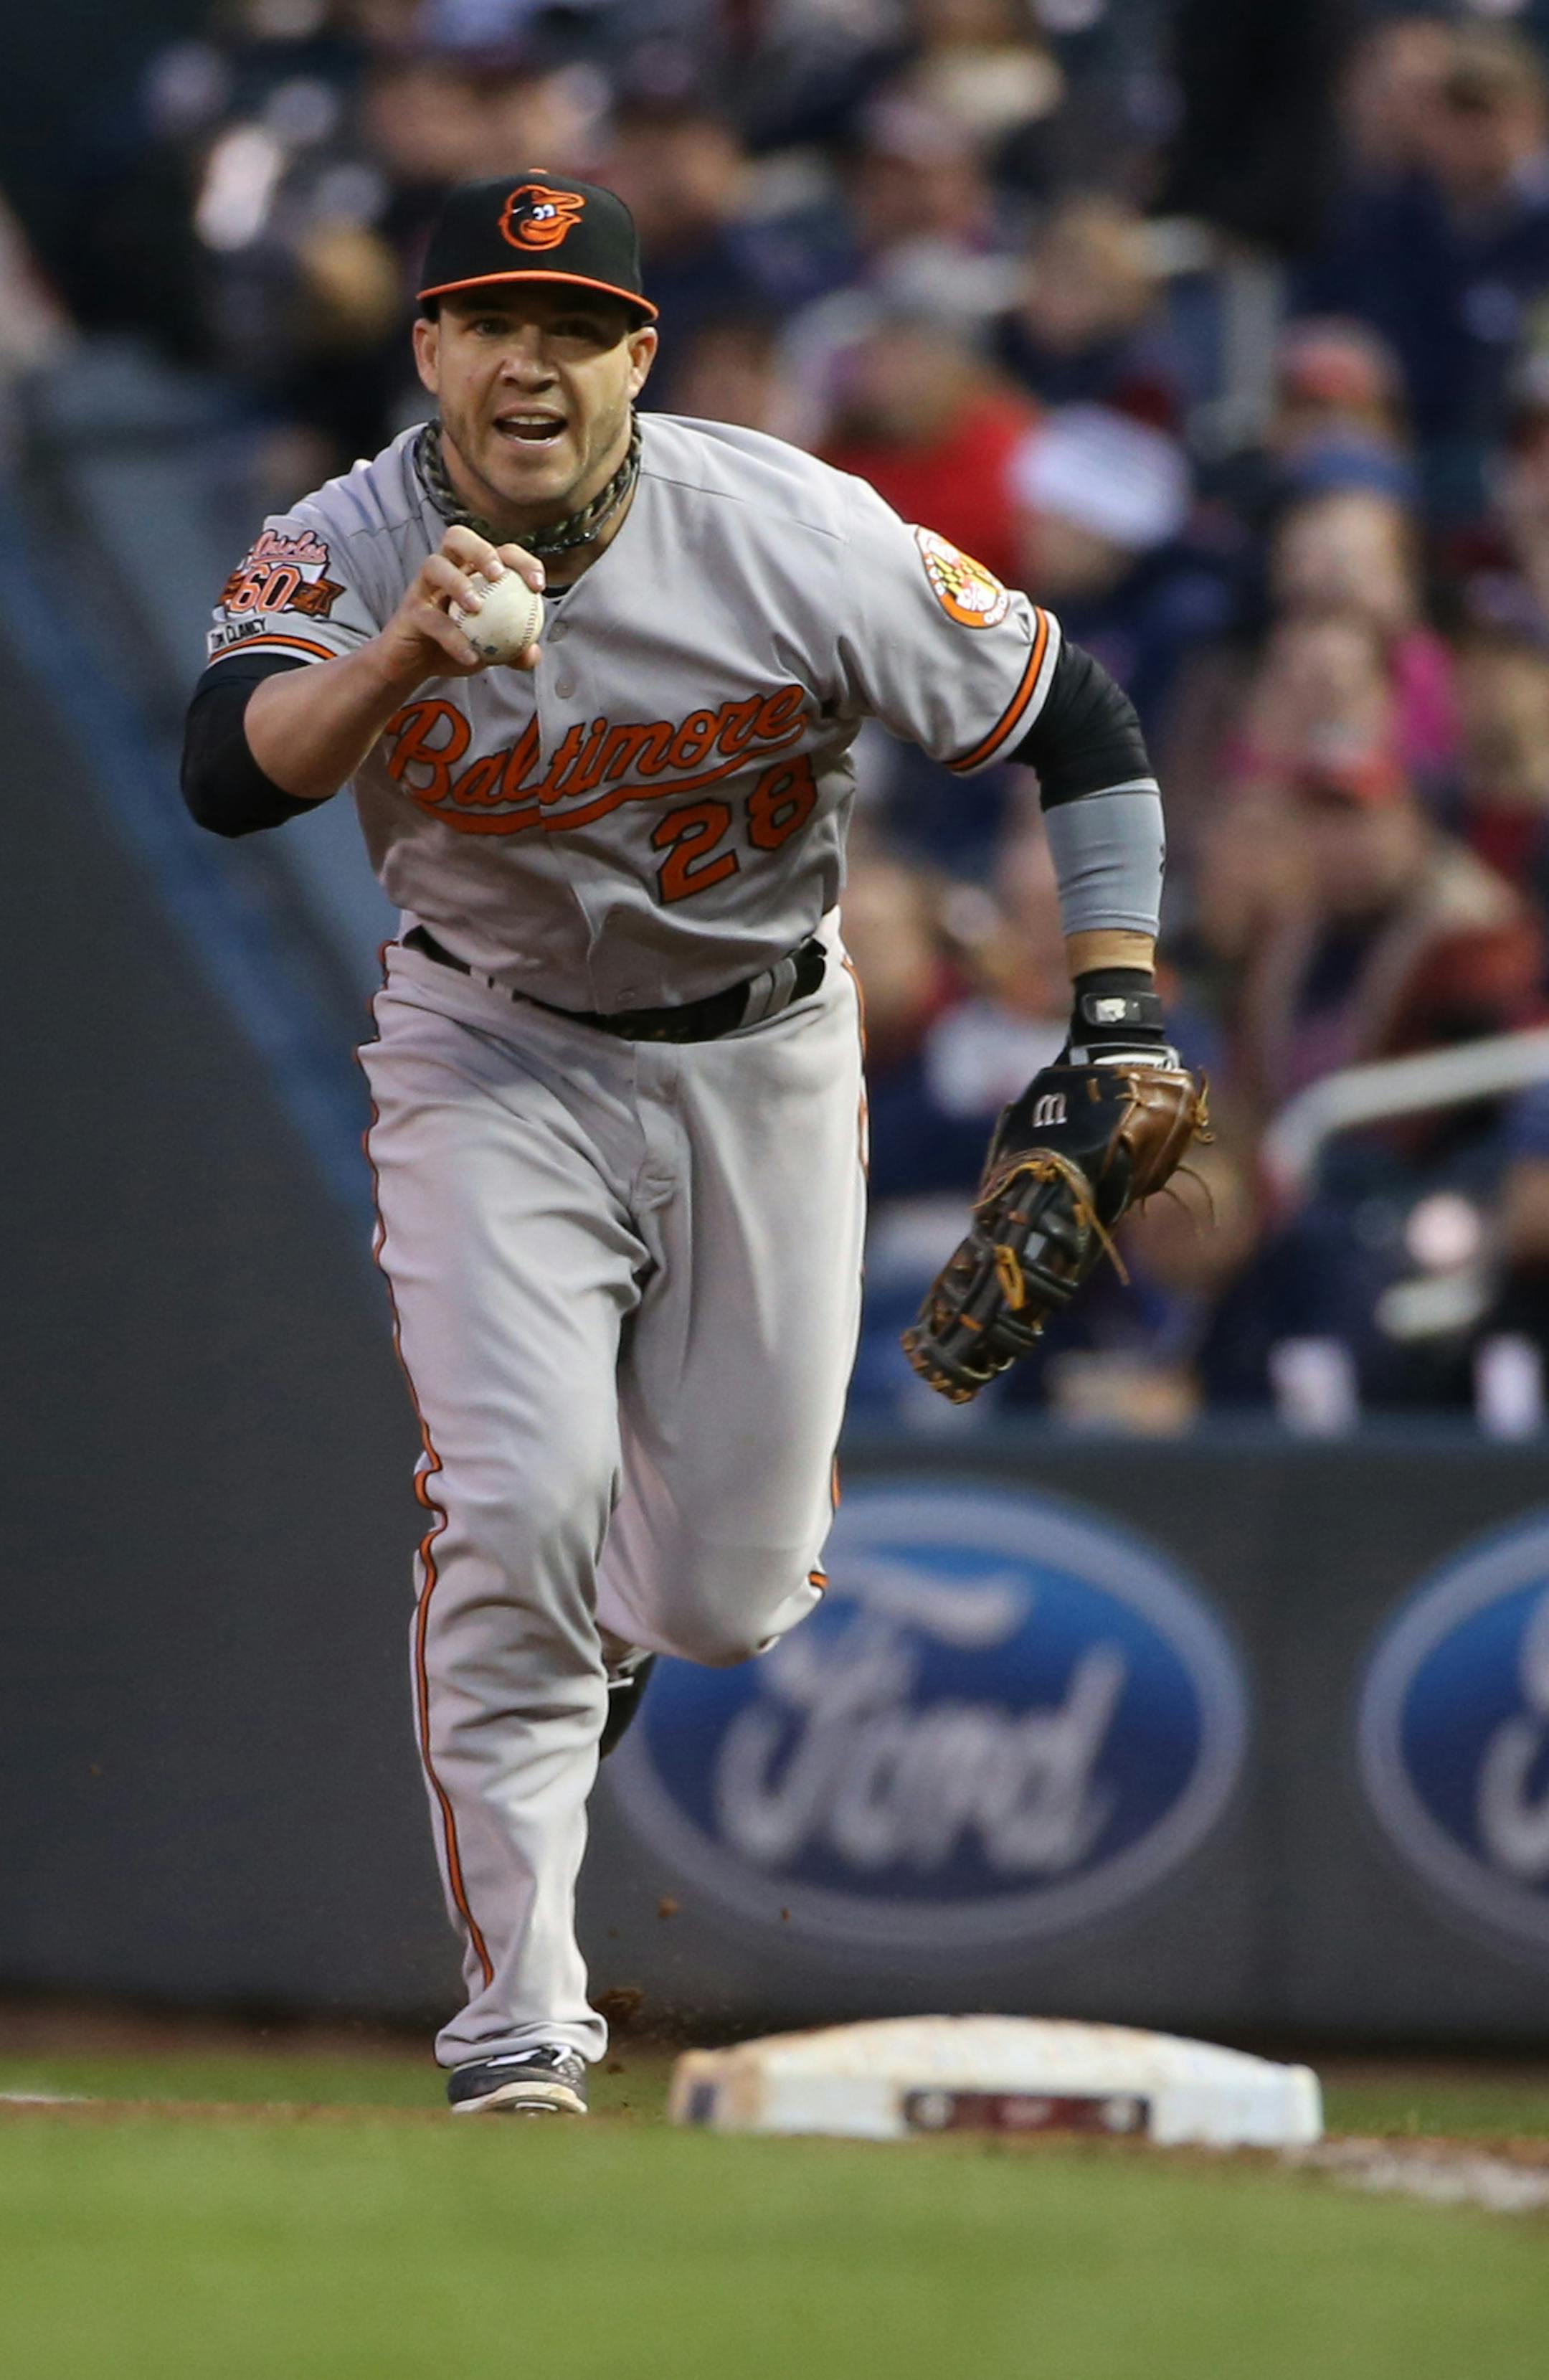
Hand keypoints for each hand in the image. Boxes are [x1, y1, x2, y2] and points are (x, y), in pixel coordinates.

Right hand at [375, 525, 543, 687]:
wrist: (415, 666)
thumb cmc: (455, 647)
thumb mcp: (490, 651)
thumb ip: (514, 651)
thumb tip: (533, 653)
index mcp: (471, 571)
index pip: (498, 551)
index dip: (521, 560)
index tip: (538, 585)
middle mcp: (446, 569)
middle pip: (458, 537)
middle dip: (481, 549)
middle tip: (498, 574)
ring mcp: (424, 586)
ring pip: (435, 565)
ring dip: (458, 582)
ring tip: (477, 607)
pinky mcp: (409, 610)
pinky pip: (430, 618)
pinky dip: (452, 637)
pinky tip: (470, 656)